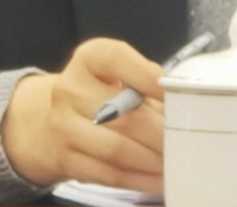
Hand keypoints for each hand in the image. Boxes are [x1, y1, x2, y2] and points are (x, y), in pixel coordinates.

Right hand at [1, 38, 166, 192]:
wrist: (51, 123)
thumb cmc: (99, 95)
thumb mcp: (117, 75)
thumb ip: (146, 82)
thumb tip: (181, 103)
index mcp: (88, 59)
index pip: (115, 57)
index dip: (147, 75)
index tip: (173, 92)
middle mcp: (71, 89)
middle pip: (124, 113)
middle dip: (161, 132)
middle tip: (184, 140)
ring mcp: (63, 126)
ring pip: (117, 149)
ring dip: (152, 160)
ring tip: (174, 162)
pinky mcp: (65, 159)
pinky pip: (108, 174)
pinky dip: (139, 179)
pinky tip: (157, 179)